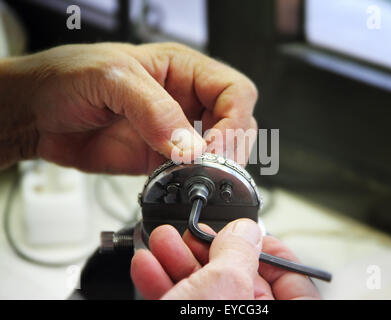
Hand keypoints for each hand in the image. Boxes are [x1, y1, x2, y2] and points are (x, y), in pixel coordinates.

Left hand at [0, 42, 257, 172]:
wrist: (34, 114)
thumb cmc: (65, 78)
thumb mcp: (111, 78)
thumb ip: (154, 110)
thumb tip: (191, 146)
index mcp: (183, 69)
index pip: (234, 91)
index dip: (234, 120)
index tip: (215, 146)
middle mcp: (184, 99)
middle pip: (235, 123)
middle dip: (229, 147)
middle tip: (209, 167)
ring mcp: (174, 131)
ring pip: (218, 151)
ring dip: (213, 168)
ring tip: (193, 177)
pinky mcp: (159, 158)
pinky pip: (189, 173)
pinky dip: (190, 183)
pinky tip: (178, 184)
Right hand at [130, 219, 320, 299]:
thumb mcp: (223, 287)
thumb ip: (238, 252)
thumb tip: (245, 230)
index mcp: (274, 315)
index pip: (295, 281)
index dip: (273, 250)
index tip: (249, 232)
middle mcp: (249, 317)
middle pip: (240, 277)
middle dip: (209, 248)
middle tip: (193, 232)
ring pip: (204, 287)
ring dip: (178, 260)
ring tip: (162, 240)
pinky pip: (179, 300)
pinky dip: (162, 282)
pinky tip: (149, 264)